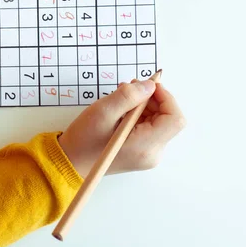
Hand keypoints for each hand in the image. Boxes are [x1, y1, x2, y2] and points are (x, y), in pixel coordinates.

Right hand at [59, 79, 184, 177]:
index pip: (175, 119)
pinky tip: (122, 110)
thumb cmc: (84, 140)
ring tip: (121, 98)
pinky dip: (140, 113)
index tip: (148, 86)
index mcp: (145, 146)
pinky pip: (150, 127)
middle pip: (168, 118)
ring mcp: (148, 154)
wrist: (71, 161)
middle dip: (152, 99)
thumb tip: (150, 85)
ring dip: (144, 104)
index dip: (166, 97)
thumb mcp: (103, 112)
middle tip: (129, 87)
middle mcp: (152, 153)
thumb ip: (129, 96)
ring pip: (159, 120)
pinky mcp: (142, 151)